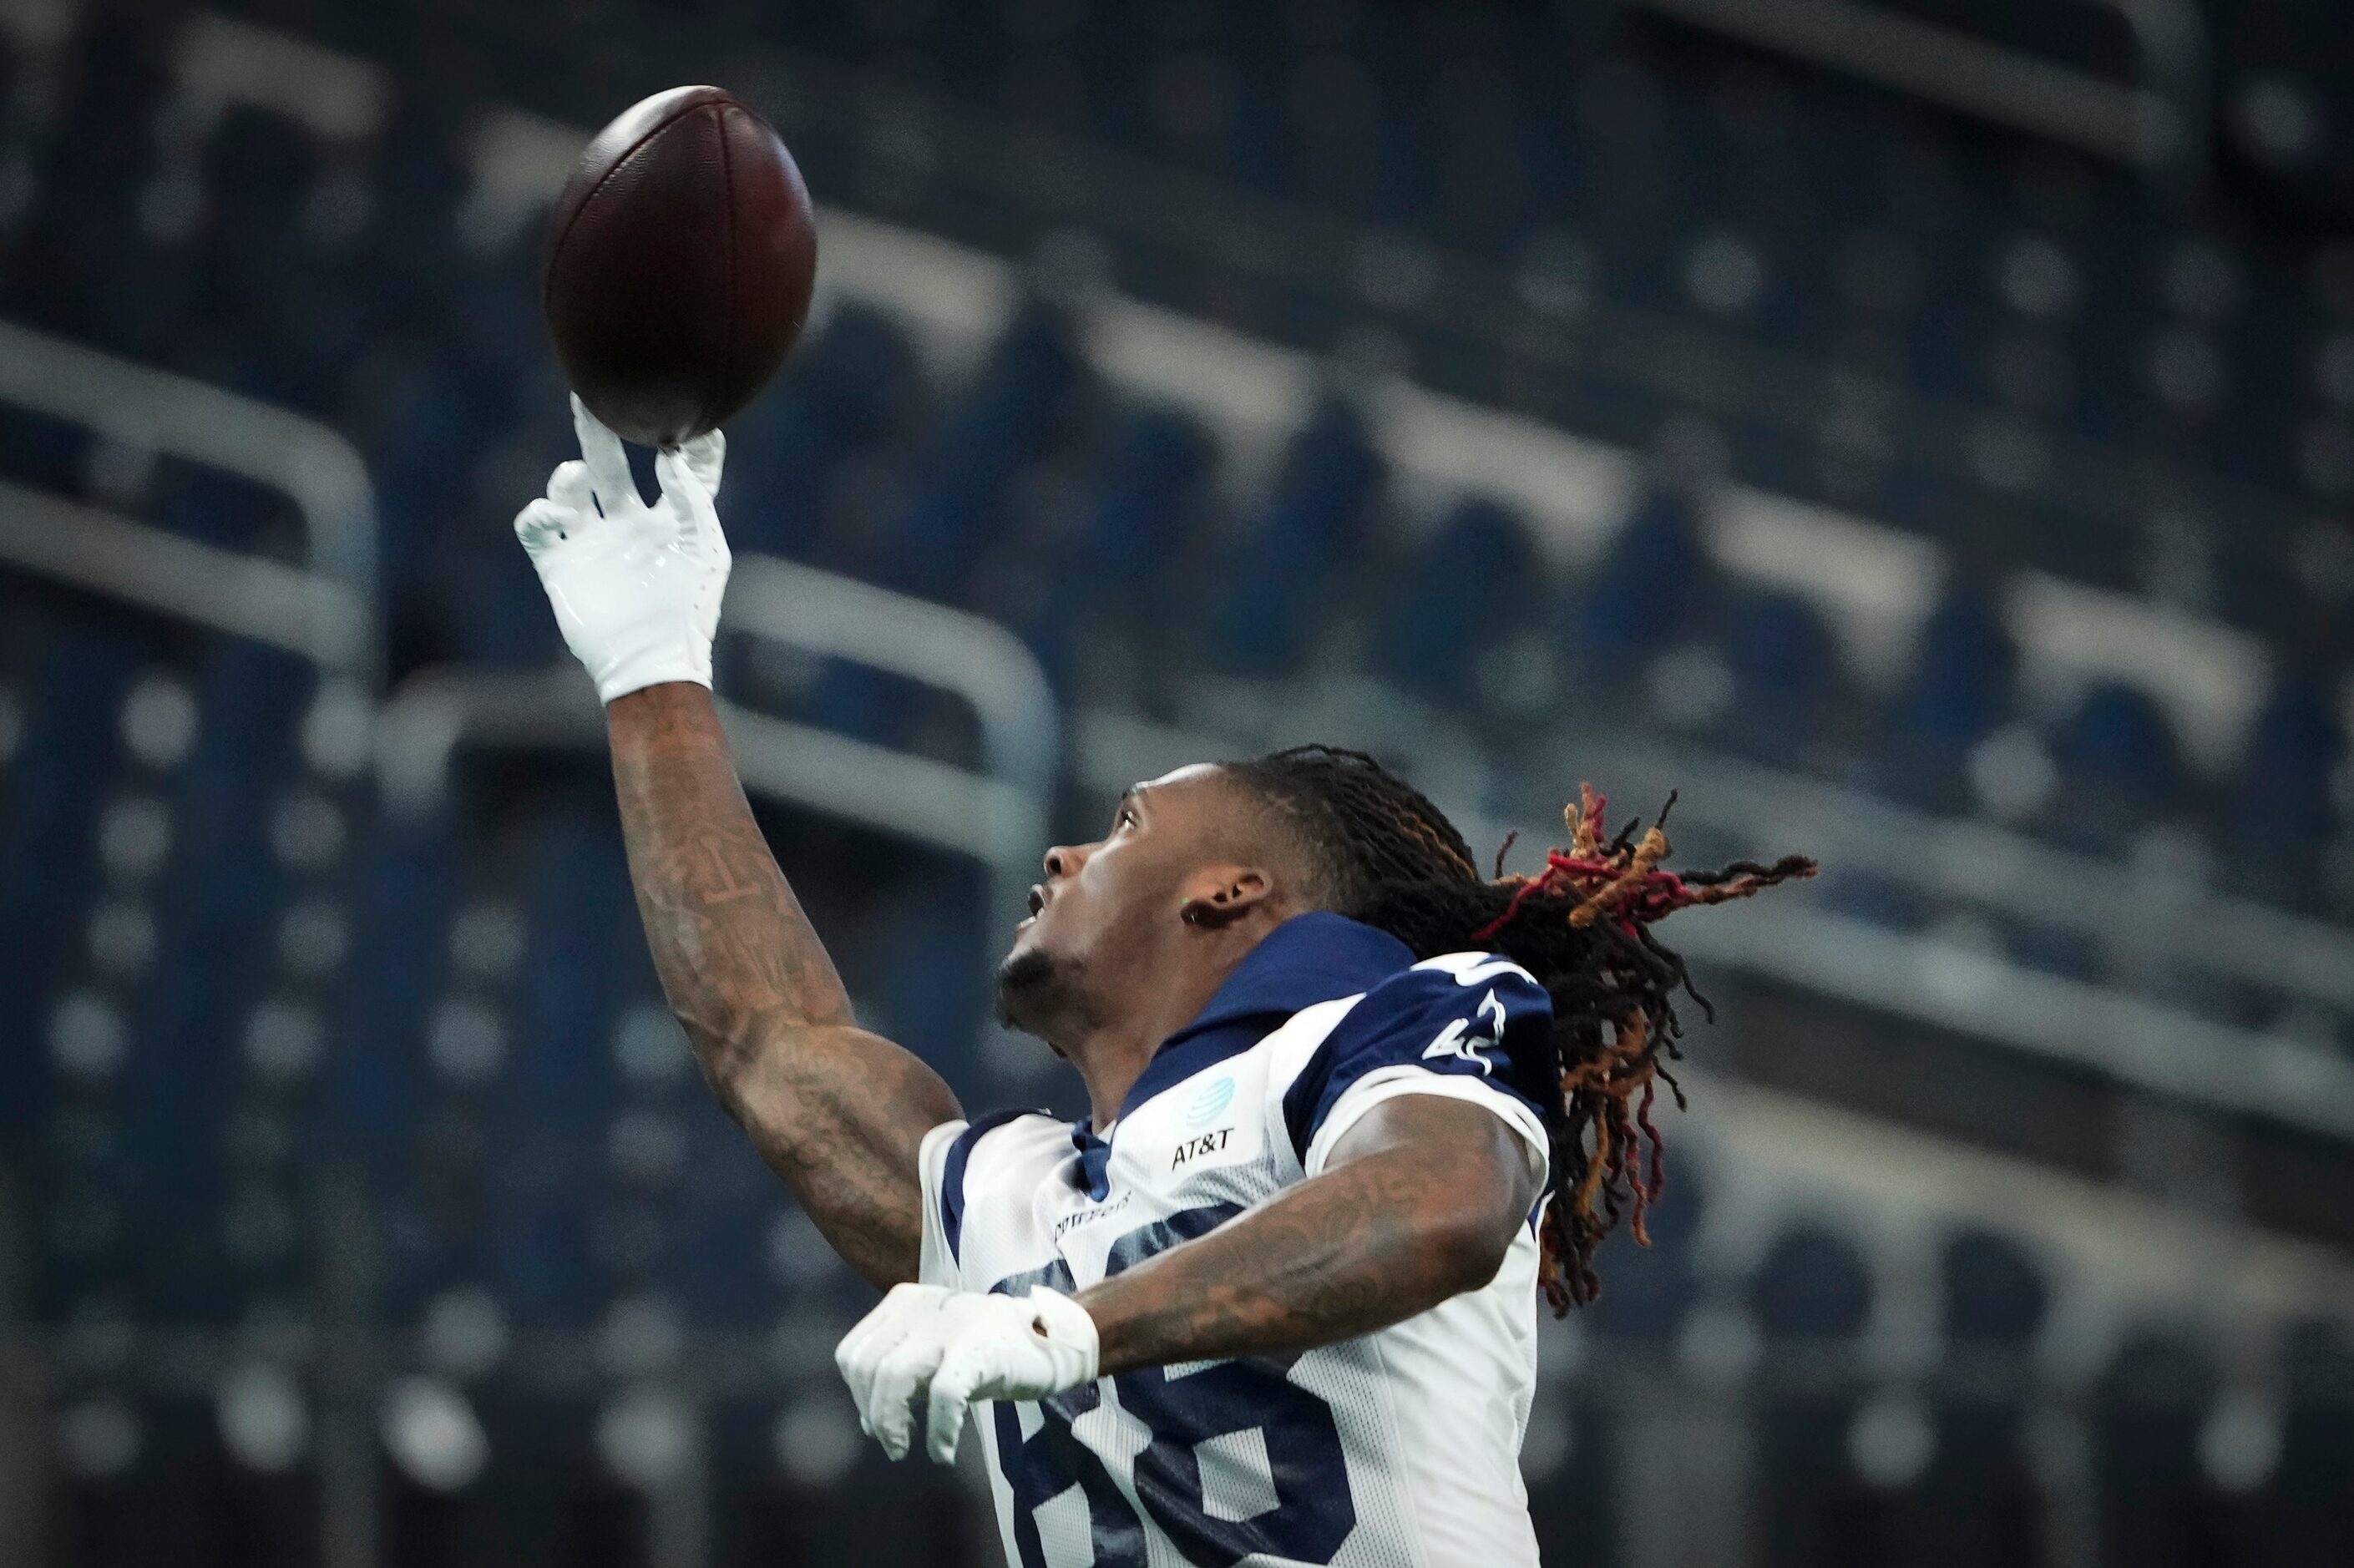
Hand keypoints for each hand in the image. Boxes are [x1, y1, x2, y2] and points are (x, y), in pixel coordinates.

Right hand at [515, 396, 729, 703]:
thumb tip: (671, 456)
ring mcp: (593, 544)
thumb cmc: (688, 611)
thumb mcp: (705, 550)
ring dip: (568, 476)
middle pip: (612, 466)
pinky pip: (537, 526)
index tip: (690, 416)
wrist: (649, 661)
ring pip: (570, 491)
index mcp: (671, 523)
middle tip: (589, 397)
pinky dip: (539, 511)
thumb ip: (693, 500)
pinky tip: (554, 512)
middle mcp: (630, 527)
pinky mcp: (561, 566)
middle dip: (600, 431)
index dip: (689, 446)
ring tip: (577, 476)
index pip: (682, 474)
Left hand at [835, 1282, 1099, 1463]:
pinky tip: (943, 1452)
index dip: (858, 1396)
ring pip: (894, 1378)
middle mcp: (923, 1306)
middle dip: (874, 1415)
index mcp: (906, 1301)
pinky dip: (938, 1432)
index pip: (853, 1353)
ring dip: (891, 1425)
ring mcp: (952, 1325)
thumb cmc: (989, 1350)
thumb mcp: (935, 1355)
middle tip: (894, 1444)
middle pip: (868, 1367)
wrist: (1053, 1339)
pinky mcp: (979, 1349)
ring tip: (904, 1450)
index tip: (877, 1421)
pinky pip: (943, 1396)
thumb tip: (868, 1424)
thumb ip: (900, 1378)